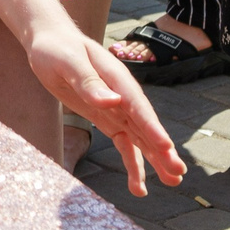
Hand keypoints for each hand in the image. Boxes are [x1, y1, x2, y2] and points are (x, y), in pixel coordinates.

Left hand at [24, 25, 185, 195]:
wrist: (50, 42)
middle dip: (162, 149)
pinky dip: (133, 163)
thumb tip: (112, 102)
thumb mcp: (68, 62)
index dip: (152, 127)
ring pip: (140, 138)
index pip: (137, 106)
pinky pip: (124, 144)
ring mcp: (117, 108)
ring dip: (155, 159)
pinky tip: (139, 186)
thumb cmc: (57, 48)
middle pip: (145, 125)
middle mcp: (122, 95)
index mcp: (116, 78)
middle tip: (178, 172)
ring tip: (173, 181)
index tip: (166, 147)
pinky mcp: (107, 119)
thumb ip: (89, 82)